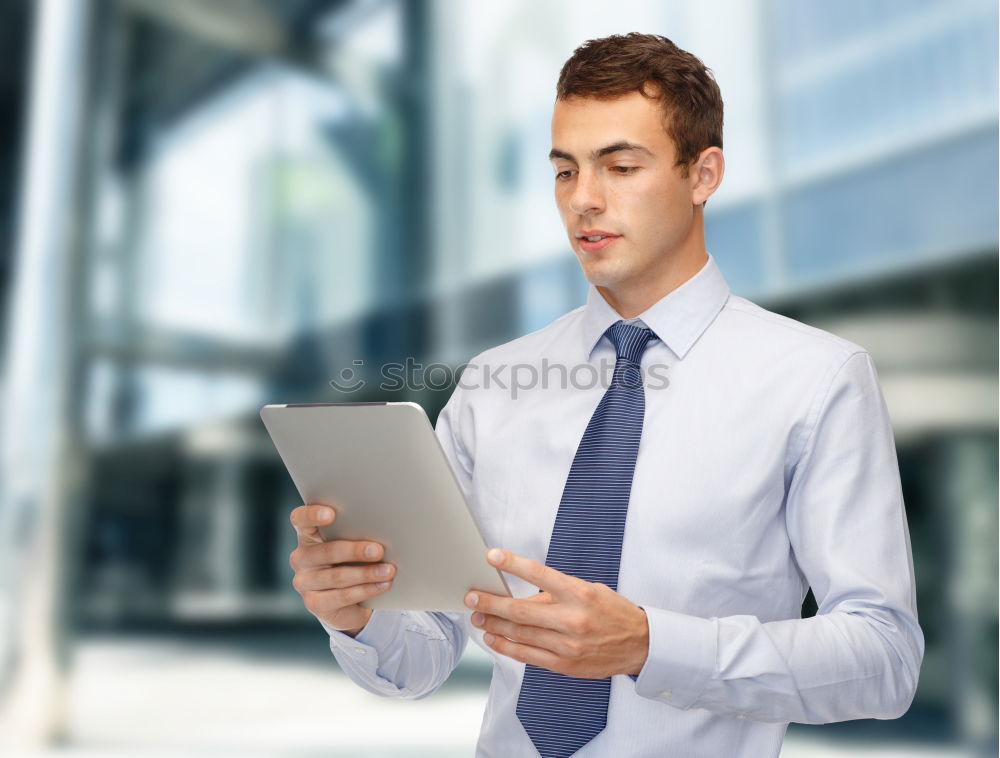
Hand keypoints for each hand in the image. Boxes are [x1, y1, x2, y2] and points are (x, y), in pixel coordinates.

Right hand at [288, 504, 393, 635]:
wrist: (352, 598)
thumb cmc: (354, 560)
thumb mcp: (353, 543)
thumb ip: (357, 533)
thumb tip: (383, 529)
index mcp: (308, 535)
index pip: (300, 519)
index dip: (312, 514)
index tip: (332, 514)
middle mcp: (301, 557)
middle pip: (326, 551)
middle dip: (355, 551)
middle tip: (379, 550)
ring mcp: (304, 582)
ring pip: (337, 576)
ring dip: (366, 573)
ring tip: (388, 571)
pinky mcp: (314, 603)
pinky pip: (342, 596)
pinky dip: (365, 590)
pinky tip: (382, 585)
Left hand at [465, 549, 648, 677]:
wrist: (640, 645)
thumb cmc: (613, 612)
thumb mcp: (589, 590)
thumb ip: (556, 593)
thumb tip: (522, 595)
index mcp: (579, 594)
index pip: (540, 574)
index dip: (513, 564)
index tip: (492, 556)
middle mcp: (572, 619)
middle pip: (521, 610)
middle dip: (491, 602)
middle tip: (471, 596)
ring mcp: (566, 645)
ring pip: (520, 634)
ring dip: (494, 624)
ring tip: (477, 615)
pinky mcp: (563, 665)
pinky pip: (527, 655)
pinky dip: (506, 646)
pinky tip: (493, 637)